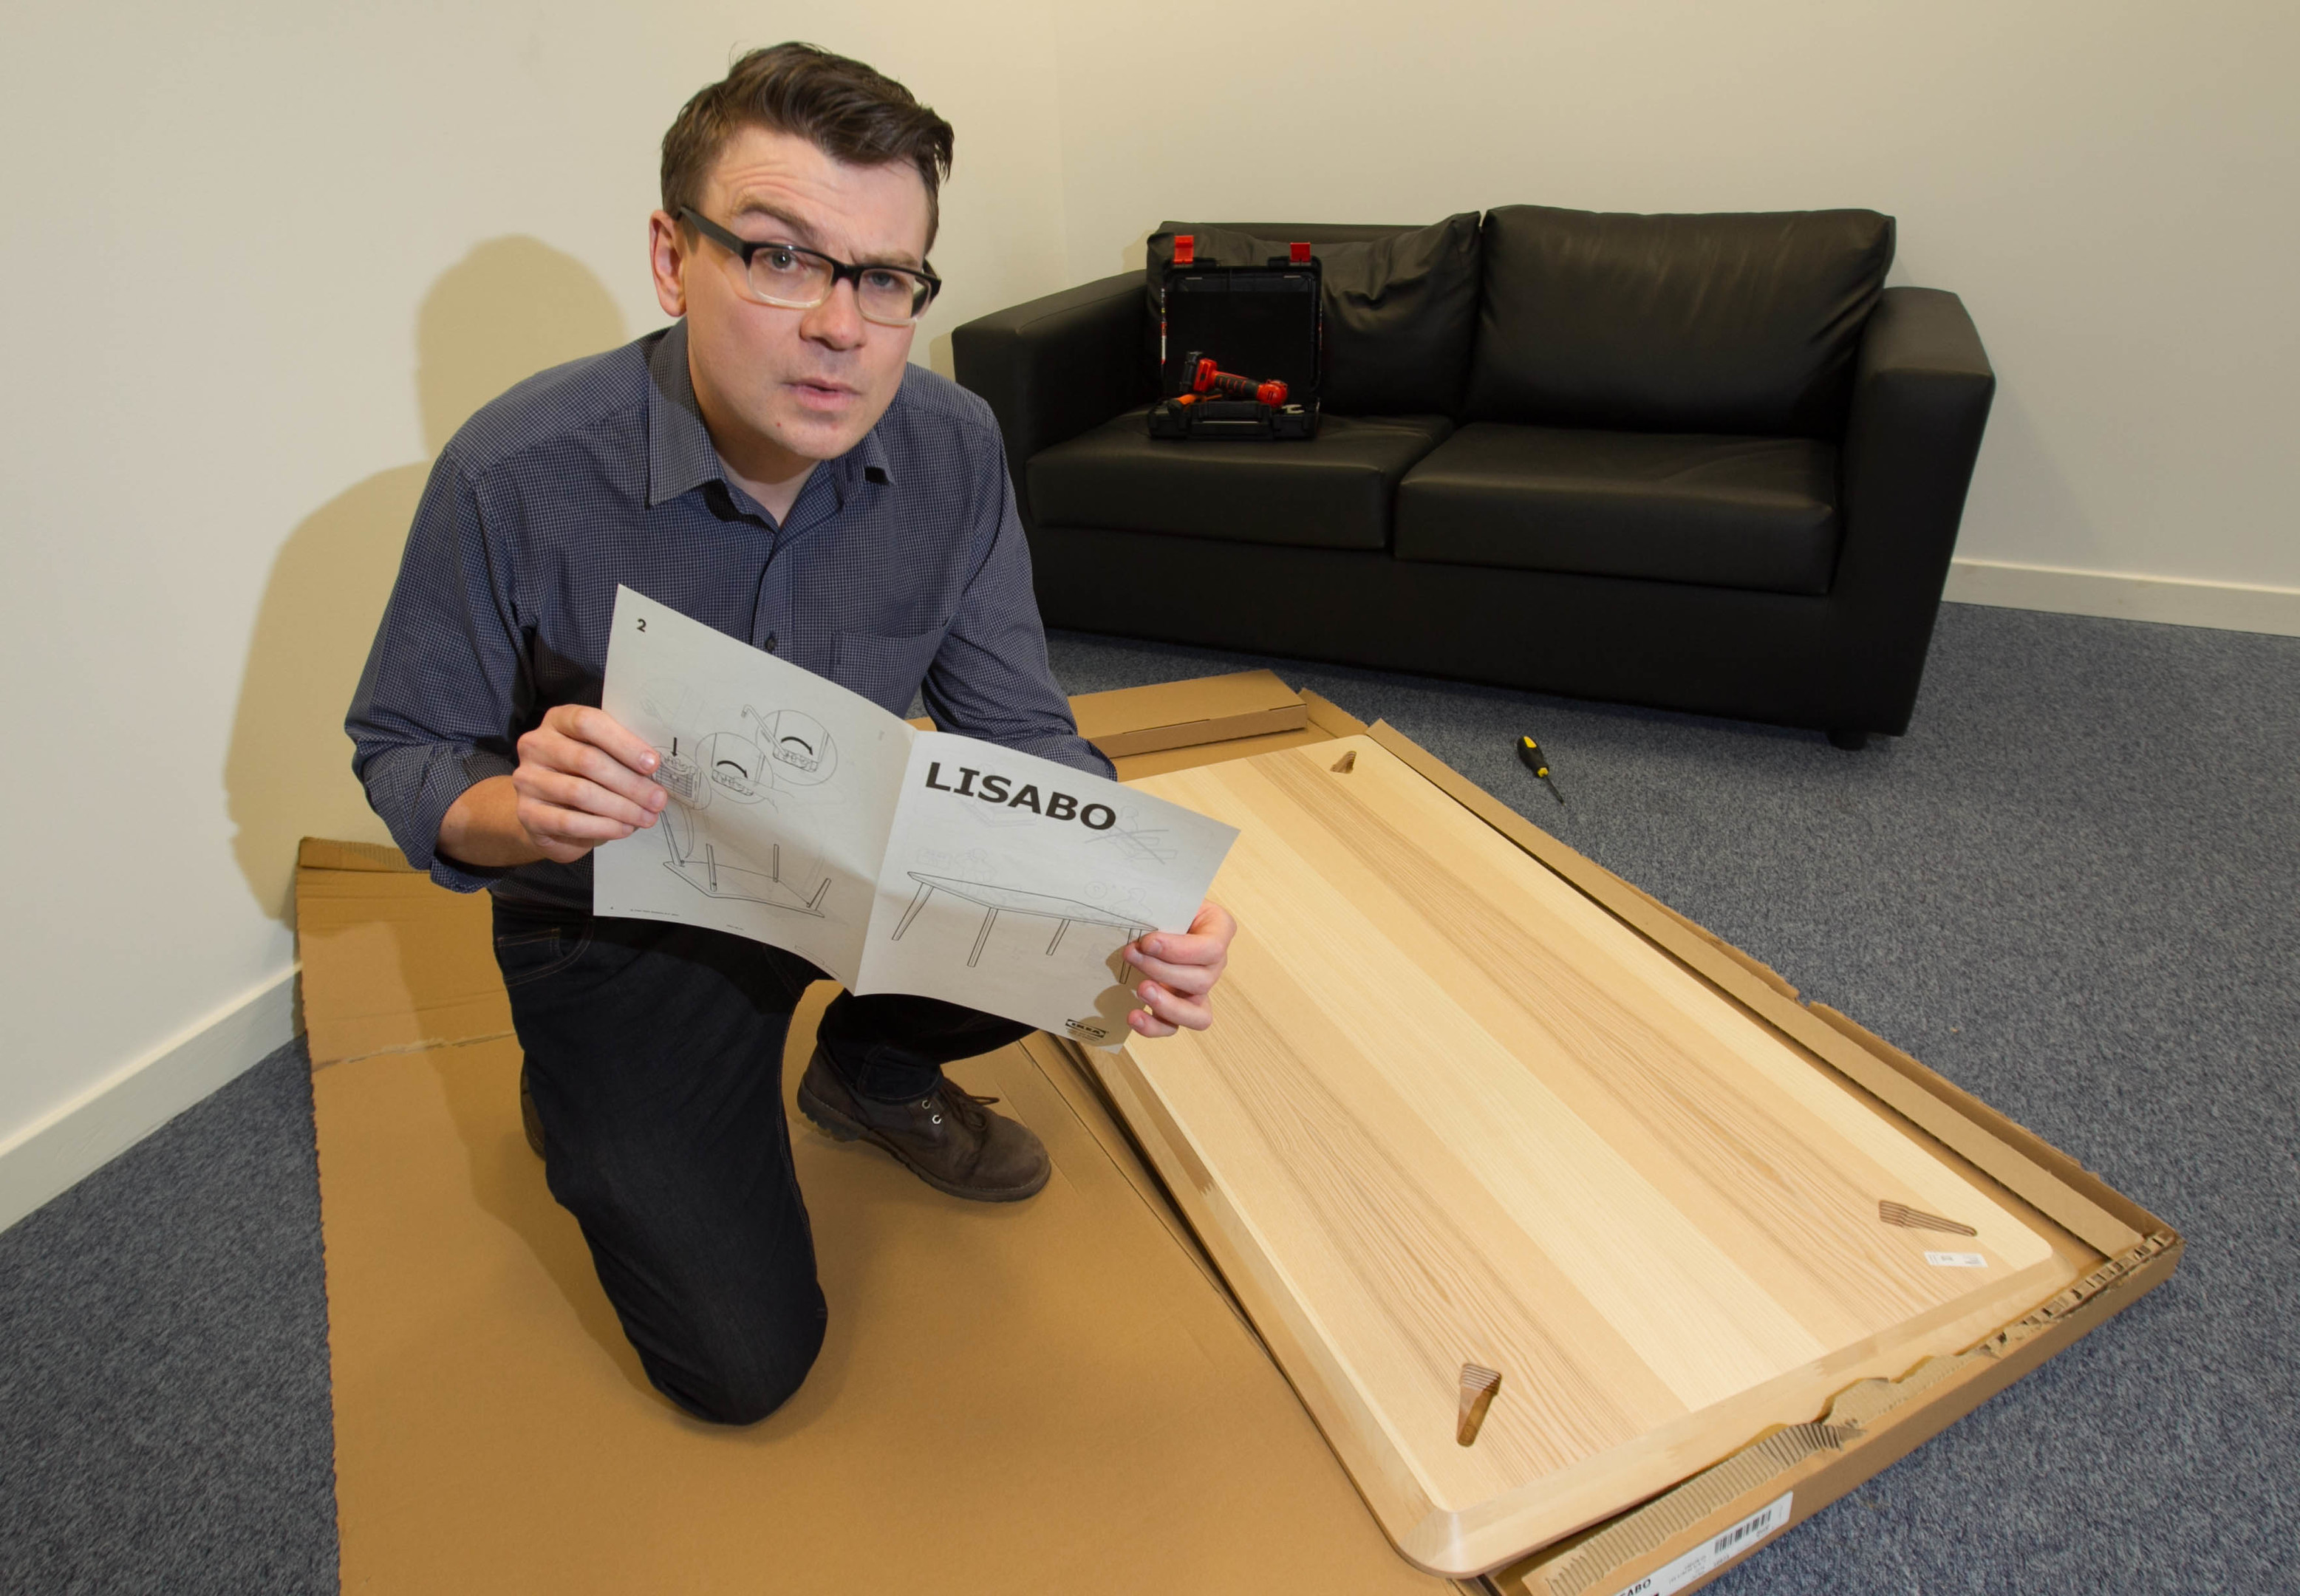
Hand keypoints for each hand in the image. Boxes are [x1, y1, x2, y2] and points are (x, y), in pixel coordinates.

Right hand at [507, 704, 668, 862]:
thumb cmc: (584, 777)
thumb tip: (655, 768)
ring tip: (646, 817)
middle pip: (587, 760)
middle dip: (630, 783)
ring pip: (580, 792)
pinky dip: (602, 827)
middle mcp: (537, 745)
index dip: (623, 743)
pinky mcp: (527, 813)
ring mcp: (528, 779)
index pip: (588, 722)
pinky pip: (569, 821)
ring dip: (621, 807)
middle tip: (658, 799)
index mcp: (558, 721)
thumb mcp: (601, 756)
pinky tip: (623, 829)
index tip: (652, 764)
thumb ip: (620, 754)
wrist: (547, 815)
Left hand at [1124, 900, 1235, 1037]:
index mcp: (1219, 930)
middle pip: (1202, 980)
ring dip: (1167, 1005)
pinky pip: (1174, 1027)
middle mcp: (1214, 964)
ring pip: (1198, 1014)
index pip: (1211, 948)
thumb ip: (1162, 903)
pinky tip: (1133, 1016)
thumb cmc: (1164, 904)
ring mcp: (1198, 990)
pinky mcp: (1178, 1008)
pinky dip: (1154, 1027)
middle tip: (1131, 954)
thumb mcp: (1168, 896)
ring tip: (1141, 990)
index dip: (1179, 950)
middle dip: (1162, 970)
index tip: (1148, 941)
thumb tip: (1137, 916)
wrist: (1155, 915)